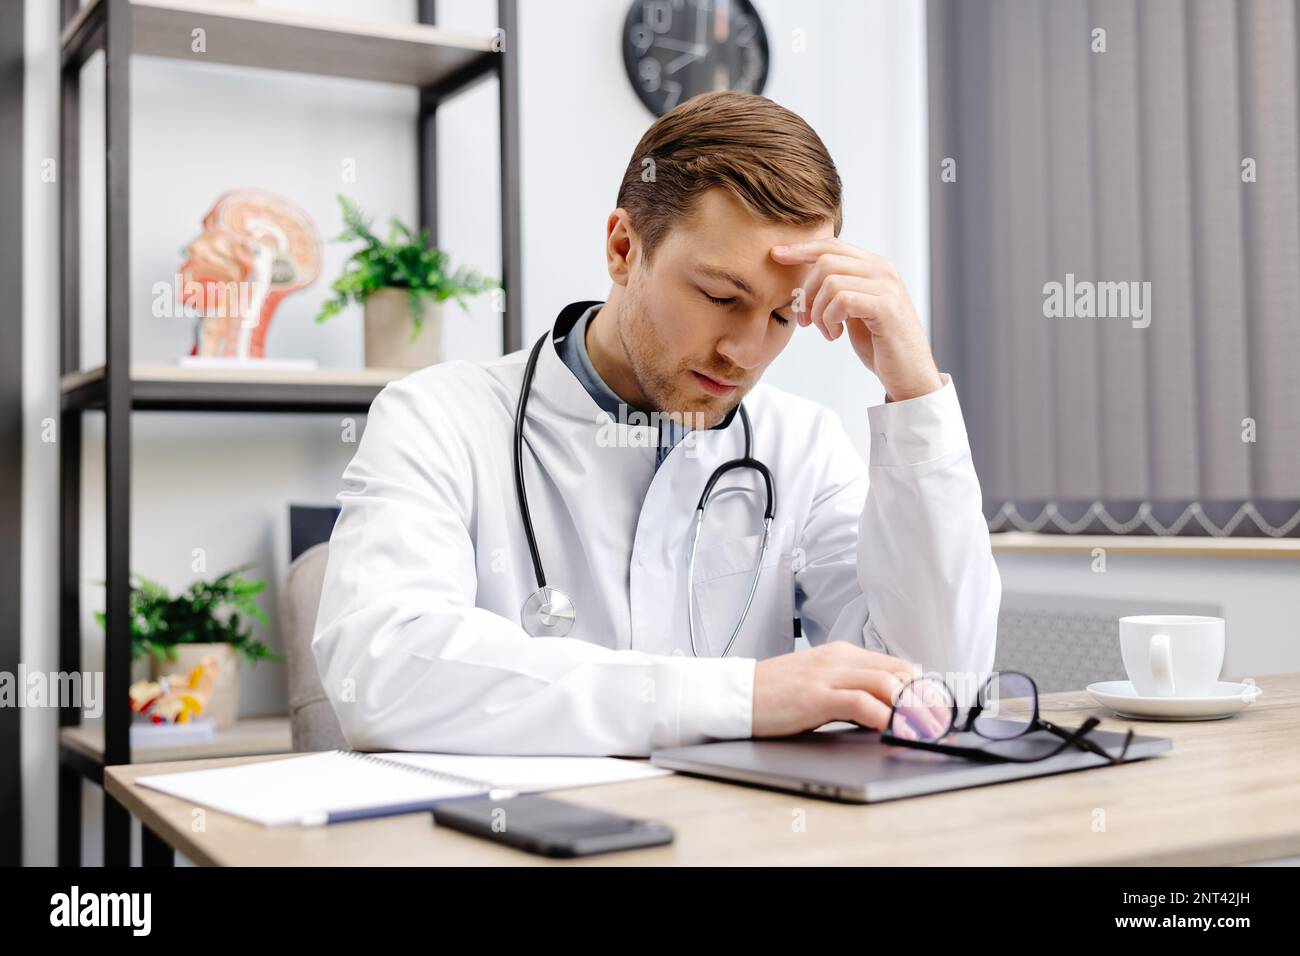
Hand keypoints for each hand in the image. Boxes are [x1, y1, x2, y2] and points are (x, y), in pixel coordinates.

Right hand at [751, 640, 930, 737]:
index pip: (898, 666)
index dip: (923, 691)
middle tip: (937, 728)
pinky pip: (863, 704)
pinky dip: (884, 718)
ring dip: (910, 712)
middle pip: (902, 673)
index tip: (936, 714)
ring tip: (920, 733)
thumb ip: (850, 689)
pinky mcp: (816, 696)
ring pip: (889, 684)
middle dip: (925, 702)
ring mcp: (828, 675)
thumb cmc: (775, 694)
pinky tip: (890, 732)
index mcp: (843, 654)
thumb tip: (886, 710)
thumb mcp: (819, 683)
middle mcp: (840, 659)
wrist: (736, 693)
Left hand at [771, 239, 943, 401]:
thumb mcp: (854, 311)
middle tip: (805, 321)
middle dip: (806, 291)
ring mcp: (886, 287)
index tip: (776, 256)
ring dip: (817, 311)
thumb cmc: (880, 345)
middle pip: (826, 260)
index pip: (833, 246)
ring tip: (827, 332)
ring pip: (830, 280)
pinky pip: (841, 299)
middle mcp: (883, 270)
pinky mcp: (885, 307)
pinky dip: (829, 320)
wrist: (909, 375)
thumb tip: (806, 278)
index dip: (802, 249)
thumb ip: (839, 290)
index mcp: (875, 267)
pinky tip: (836, 335)